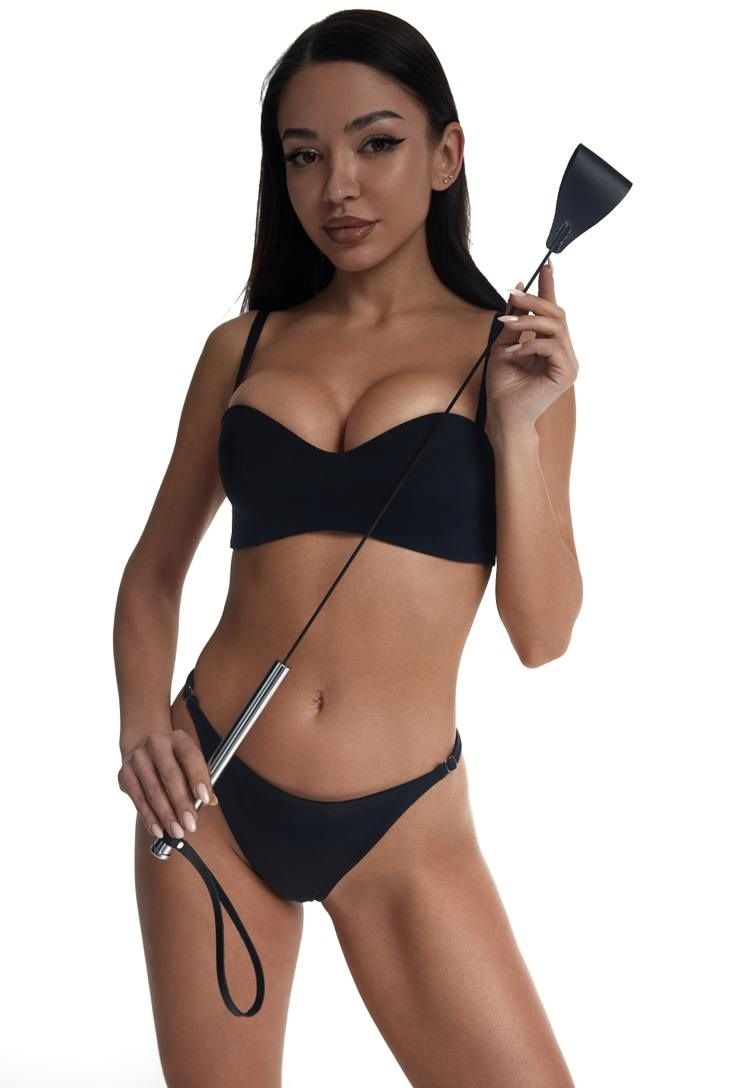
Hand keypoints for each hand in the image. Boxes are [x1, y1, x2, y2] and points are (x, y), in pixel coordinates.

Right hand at [118, 727, 217, 841]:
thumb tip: (211, 801)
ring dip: (166, 815)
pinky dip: (149, 817)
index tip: (205, 799)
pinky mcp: (125, 774)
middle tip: (191, 824)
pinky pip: (138, 800)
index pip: (190, 756)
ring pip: (153, 791)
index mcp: (178, 739)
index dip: (198, 778)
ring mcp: (138, 758)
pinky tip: (159, 829)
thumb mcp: (189, 761)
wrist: (141, 743)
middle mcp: (156, 744)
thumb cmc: (172, 757)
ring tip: (177, 831)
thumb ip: (201, 779)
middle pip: (170, 775)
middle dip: (181, 803)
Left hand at [486, 261, 578, 433]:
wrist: (503, 416)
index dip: (549, 287)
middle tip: (511, 294)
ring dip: (527, 322)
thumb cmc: (504, 386)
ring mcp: (568, 362)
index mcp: (551, 345)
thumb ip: (514, 320)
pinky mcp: (567, 373)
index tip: (546, 264)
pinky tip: (514, 354)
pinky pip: (552, 346)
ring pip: (555, 326)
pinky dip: (529, 344)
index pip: (552, 311)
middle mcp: (563, 351)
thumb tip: (519, 289)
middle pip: (557, 314)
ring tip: (505, 327)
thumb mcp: (504, 344)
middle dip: (533, 300)